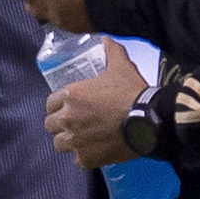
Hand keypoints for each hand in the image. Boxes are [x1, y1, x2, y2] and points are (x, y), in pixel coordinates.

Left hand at [45, 47, 145, 168]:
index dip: (58, 106)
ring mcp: (76, 141)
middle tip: (75, 123)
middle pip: (50, 125)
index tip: (67, 108)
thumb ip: (111, 51)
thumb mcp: (121, 67)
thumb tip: (106, 38)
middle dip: (60, 124)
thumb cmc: (132, 93)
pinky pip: (78, 159)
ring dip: (69, 141)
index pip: (50, 104)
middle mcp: (68, 119)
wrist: (149, 121)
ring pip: (59, 144)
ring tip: (82, 139)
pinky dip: (86, 156)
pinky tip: (96, 150)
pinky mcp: (87, 158)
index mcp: (71, 96)